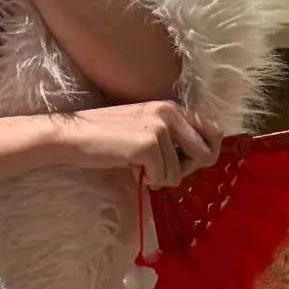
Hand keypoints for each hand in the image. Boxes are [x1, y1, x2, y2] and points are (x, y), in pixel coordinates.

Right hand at [63, 99, 220, 189]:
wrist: (75, 136)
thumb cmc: (108, 137)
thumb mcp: (146, 128)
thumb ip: (173, 136)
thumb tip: (200, 156)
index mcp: (172, 107)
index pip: (213, 130)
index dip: (204, 152)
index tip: (184, 162)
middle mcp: (170, 112)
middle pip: (207, 152)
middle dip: (188, 168)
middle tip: (164, 169)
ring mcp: (160, 128)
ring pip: (181, 172)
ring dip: (162, 177)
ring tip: (140, 166)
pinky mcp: (149, 145)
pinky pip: (164, 177)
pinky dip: (149, 180)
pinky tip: (133, 169)